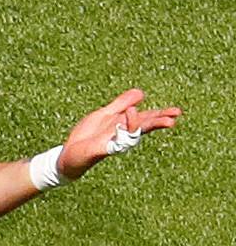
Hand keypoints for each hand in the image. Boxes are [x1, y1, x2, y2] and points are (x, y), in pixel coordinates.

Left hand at [59, 89, 179, 179]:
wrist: (68, 153)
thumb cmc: (87, 135)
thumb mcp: (104, 114)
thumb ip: (121, 103)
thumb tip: (141, 92)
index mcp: (124, 124)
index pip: (146, 118)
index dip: (161, 115)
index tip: (176, 112)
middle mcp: (122, 134)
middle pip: (144, 127)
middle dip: (158, 122)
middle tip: (173, 120)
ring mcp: (113, 142)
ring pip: (132, 134)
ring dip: (140, 123)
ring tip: (150, 117)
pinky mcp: (102, 149)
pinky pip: (115, 142)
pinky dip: (121, 132)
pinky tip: (124, 122)